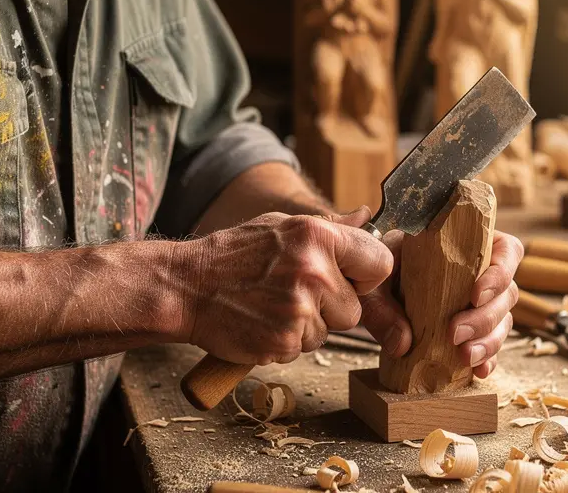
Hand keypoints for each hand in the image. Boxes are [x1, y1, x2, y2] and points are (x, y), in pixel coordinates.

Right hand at [180, 212, 392, 365]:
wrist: (187, 286)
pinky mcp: (285, 341)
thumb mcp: (281, 227)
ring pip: (329, 332)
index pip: (380, 263)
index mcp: (318, 235)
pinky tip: (262, 322)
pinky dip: (286, 342)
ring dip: (307, 327)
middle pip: (355, 309)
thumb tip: (367, 217)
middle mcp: (313, 270)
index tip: (350, 280)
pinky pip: (304, 349)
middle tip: (294, 294)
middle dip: (332, 309)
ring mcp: (299, 308)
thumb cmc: (234, 255)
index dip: (367, 276)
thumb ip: (329, 227)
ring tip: (272, 306)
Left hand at [349, 215, 523, 379]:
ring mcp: (481, 304)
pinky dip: (488, 359)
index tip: (474, 295)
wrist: (373, 285)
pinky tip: (478, 371)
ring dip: (489, 342)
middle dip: (485, 318)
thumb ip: (382, 306)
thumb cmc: (381, 270)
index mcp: (469, 245)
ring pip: (503, 322)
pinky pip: (492, 346)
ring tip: (464, 357)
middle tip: (455, 334)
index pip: (505, 250)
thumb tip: (402, 343)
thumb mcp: (376, 279)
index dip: (500, 272)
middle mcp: (482, 274)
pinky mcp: (475, 331)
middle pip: (508, 293)